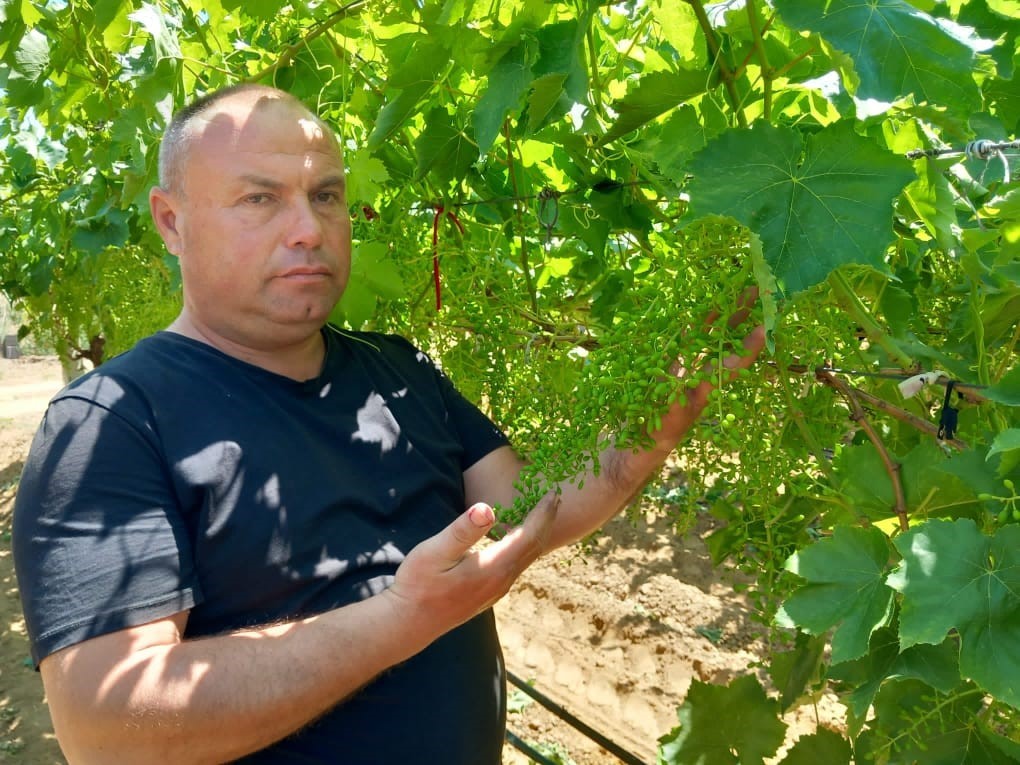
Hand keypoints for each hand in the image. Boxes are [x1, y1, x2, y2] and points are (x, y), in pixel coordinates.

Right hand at [384, 492, 558, 638]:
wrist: (409, 623)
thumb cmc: (418, 584)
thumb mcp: (434, 552)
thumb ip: (462, 531)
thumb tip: (487, 508)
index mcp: (493, 568)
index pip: (529, 536)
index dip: (542, 514)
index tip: (553, 493)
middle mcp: (502, 581)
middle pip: (534, 547)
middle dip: (546, 521)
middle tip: (555, 498)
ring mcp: (497, 589)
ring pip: (527, 558)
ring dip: (536, 534)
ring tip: (541, 513)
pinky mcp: (489, 593)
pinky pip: (517, 565)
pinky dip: (524, 546)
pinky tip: (516, 538)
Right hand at [651, 288, 765, 447]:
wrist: (631, 448)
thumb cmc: (652, 440)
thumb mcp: (668, 424)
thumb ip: (678, 405)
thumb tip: (693, 388)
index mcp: (701, 392)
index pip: (728, 366)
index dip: (746, 348)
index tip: (766, 328)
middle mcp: (696, 378)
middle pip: (722, 341)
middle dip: (739, 316)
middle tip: (758, 289)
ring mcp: (681, 372)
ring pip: (703, 337)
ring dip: (717, 314)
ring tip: (732, 289)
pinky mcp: (664, 370)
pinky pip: (679, 342)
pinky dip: (687, 324)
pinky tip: (694, 306)